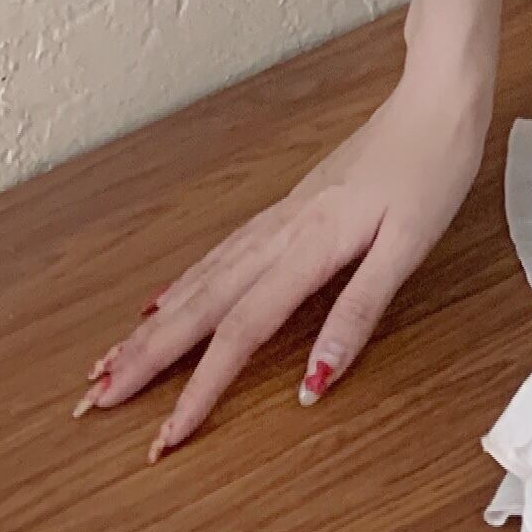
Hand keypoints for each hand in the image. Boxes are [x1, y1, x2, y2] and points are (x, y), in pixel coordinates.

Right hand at [70, 65, 490, 458]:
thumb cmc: (431, 166)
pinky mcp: (293, 205)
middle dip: (144, 356)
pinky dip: (185, 281)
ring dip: (154, 323)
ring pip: (202, 278)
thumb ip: (358, 311)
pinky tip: (167, 295)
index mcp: (310, 246)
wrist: (437, 95)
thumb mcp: (410, 245)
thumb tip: (314, 381)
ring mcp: (283, 216)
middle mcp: (283, 232)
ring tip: (109, 359)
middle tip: (93, 401)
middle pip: (201, 305)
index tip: (164, 436)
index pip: (241, 332)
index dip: (200, 389)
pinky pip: (221, 252)